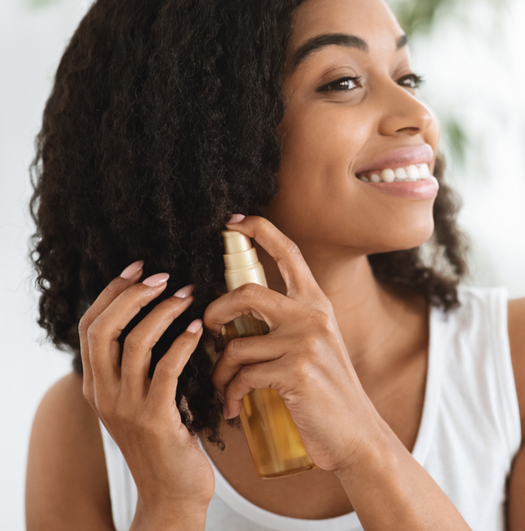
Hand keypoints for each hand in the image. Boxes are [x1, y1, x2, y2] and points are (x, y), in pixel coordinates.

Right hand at [79, 262, 213, 519]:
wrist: (172, 492)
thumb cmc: (167, 438)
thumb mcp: (141, 399)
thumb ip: (141, 366)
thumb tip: (161, 315)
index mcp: (96, 385)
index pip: (90, 326)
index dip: (112, 292)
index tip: (138, 267)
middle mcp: (104, 394)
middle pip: (103, 329)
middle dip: (132, 295)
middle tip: (163, 277)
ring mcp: (127, 408)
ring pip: (134, 344)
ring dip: (163, 313)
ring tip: (188, 295)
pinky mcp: (156, 419)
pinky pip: (166, 371)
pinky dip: (182, 343)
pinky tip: (198, 329)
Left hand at [204, 215, 386, 472]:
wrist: (355, 434)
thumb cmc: (327, 394)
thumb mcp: (315, 348)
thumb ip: (287, 326)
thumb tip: (236, 319)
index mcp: (317, 304)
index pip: (289, 253)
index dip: (260, 230)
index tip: (234, 221)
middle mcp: (313, 316)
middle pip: (247, 293)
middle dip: (215, 312)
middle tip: (208, 330)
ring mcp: (305, 343)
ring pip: (237, 345)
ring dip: (219, 372)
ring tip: (222, 387)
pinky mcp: (295, 372)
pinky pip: (243, 376)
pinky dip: (230, 394)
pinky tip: (233, 406)